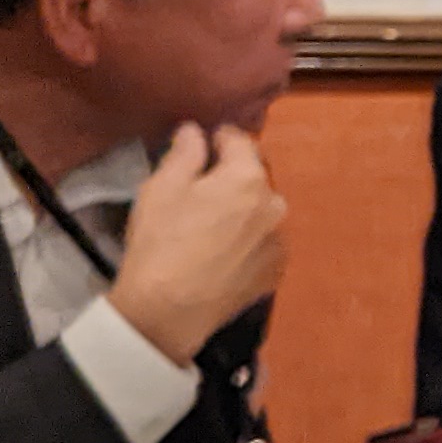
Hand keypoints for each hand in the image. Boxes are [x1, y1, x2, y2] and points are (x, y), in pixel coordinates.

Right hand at [108, 124, 287, 363]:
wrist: (169, 311)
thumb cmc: (161, 241)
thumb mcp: (161, 187)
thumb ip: (185, 152)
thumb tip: (196, 131)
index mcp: (249, 177)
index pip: (239, 142)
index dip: (219, 139)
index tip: (204, 145)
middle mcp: (275, 205)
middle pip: (254, 178)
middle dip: (231, 178)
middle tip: (201, 192)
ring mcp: (280, 241)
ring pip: (261, 212)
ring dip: (243, 211)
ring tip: (211, 226)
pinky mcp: (276, 272)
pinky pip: (263, 244)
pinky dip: (248, 241)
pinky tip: (223, 253)